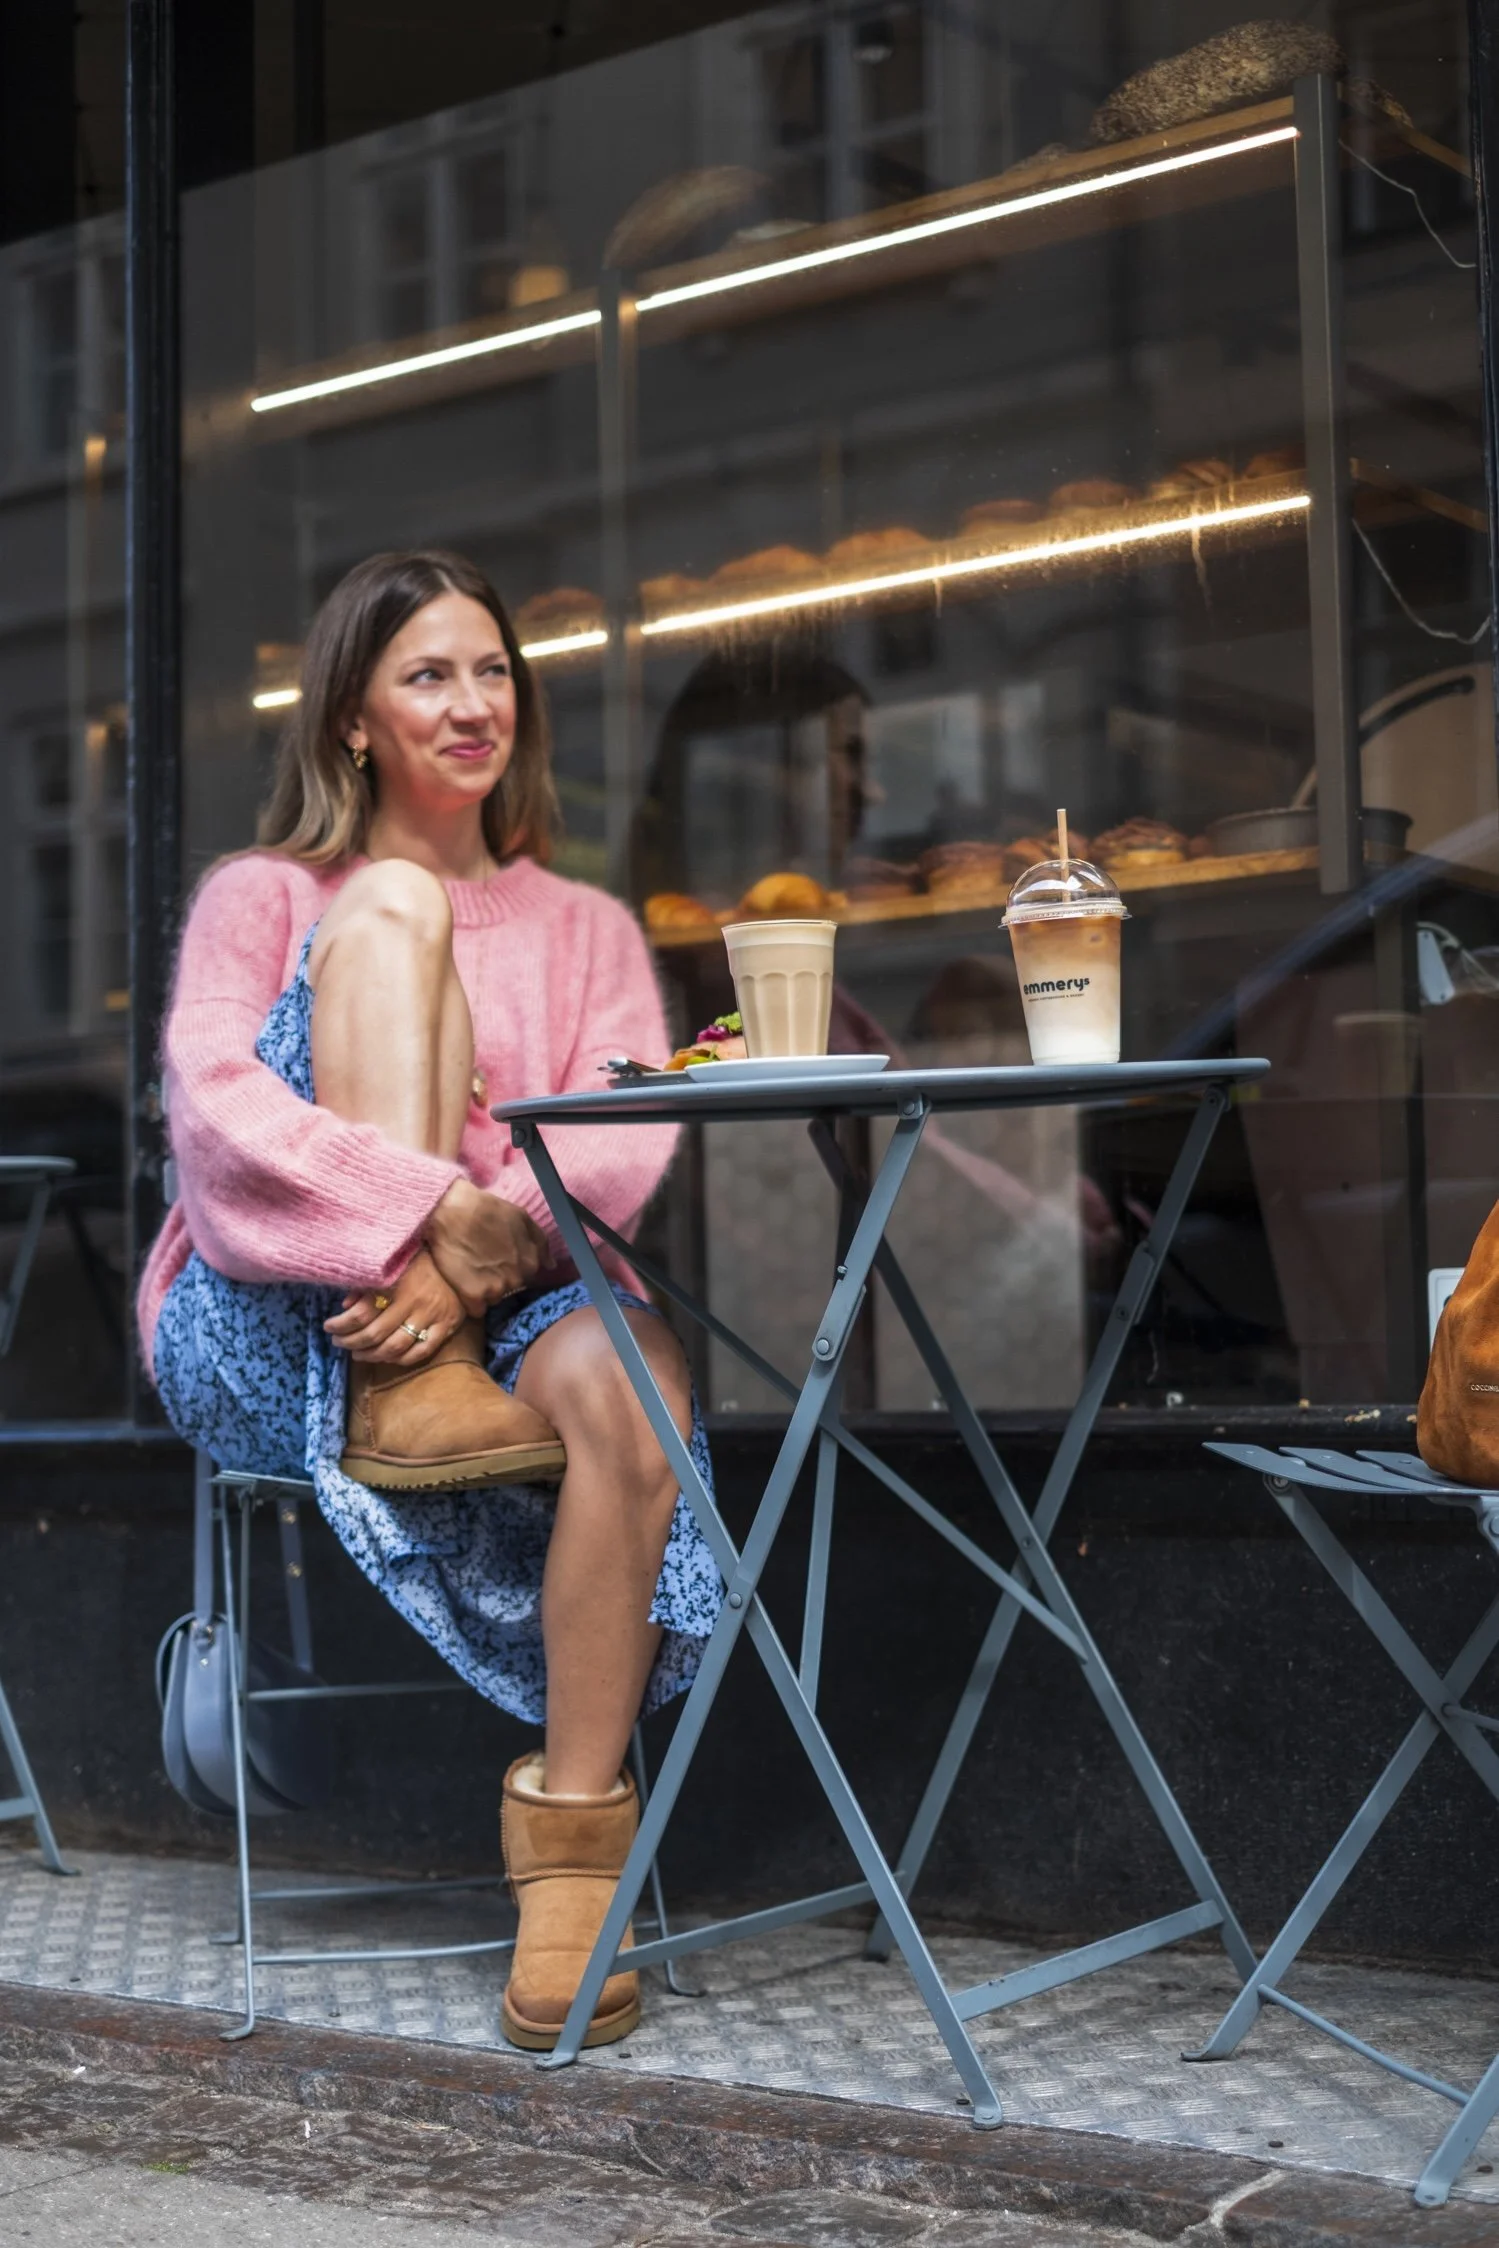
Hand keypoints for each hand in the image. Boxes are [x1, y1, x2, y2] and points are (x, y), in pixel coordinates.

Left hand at [323, 1248, 463, 1365]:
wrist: (458, 1259)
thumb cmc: (419, 1260)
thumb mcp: (390, 1264)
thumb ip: (367, 1284)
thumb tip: (345, 1305)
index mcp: (395, 1283)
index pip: (361, 1313)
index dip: (340, 1324)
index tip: (328, 1327)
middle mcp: (413, 1302)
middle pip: (374, 1334)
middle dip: (351, 1342)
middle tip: (339, 1342)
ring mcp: (431, 1316)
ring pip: (395, 1347)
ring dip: (371, 1355)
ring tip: (358, 1353)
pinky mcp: (446, 1326)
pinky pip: (422, 1351)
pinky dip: (402, 1359)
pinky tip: (388, 1357)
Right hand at [424, 1179, 547, 1315]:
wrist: (452, 1212)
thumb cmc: (487, 1210)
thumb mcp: (522, 1218)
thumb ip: (540, 1243)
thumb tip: (551, 1265)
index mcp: (531, 1262)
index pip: (527, 1277)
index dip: (512, 1268)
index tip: (498, 1259)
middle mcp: (517, 1279)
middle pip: (510, 1289)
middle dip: (499, 1279)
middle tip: (483, 1263)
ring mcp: (496, 1289)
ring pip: (494, 1299)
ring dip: (485, 1290)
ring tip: (471, 1271)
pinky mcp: (474, 1296)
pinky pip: (476, 1309)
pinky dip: (471, 1301)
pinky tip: (463, 1284)